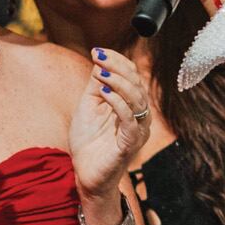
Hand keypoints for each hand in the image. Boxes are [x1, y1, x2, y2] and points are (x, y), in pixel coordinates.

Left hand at [70, 47, 150, 201]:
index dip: (117, 60)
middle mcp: (139, 114)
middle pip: (137, 83)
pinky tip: (105, 93)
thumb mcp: (88, 106)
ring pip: (138, 99)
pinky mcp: (131, 143)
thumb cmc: (88, 141)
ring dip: (119, 83)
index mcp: (130, 104)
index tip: (97, 51)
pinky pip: (131, 120)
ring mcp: (137, 129)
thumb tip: (100, 61)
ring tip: (102, 74)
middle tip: (99, 57)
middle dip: (118, 67)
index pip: (131, 75)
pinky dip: (119, 104)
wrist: (85, 173)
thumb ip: (97, 85)